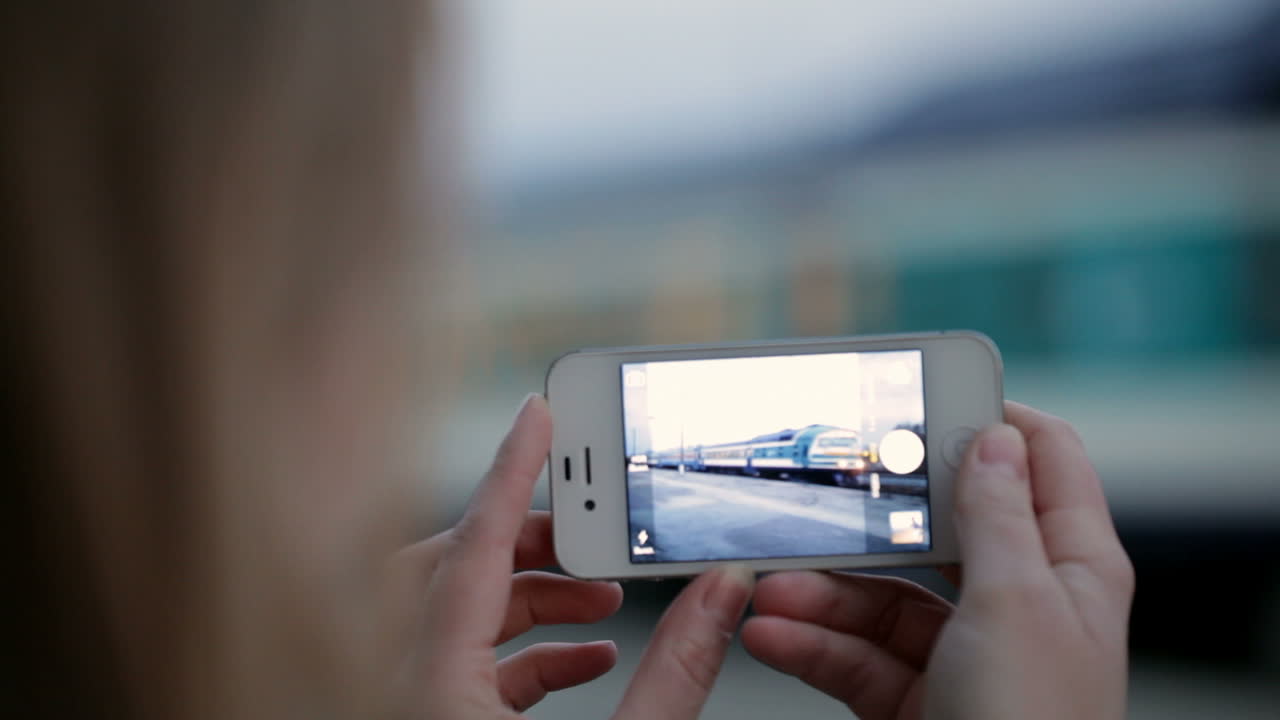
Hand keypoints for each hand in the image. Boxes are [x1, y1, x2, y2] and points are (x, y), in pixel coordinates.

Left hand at [384, 394, 754, 718]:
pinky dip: (525, 646)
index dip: (513, 471)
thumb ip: (673, 674)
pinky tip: (588, 657)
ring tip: (605, 601)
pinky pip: (461, 658)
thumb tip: (719, 596)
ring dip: (535, 591)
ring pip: (456, 610)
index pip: (472, 549)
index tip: (540, 415)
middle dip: (532, 537)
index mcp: (431, 691)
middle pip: (451, 566)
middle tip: (594, 530)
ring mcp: (408, 703)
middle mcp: (401, 689)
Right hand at [741, 401, 1133, 719]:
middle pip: (937, 530)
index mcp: (1069, 566)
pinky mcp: (917, 697)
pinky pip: (858, 654)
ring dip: (819, 592)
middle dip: (868, 519)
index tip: (919, 392)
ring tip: (767, 589)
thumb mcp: (1015, 605)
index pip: (1042, 460)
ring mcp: (965, 652)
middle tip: (814, 492)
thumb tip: (993, 436)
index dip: (988, 417)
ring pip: (883, 596)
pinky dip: (812, 644)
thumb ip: (994, 516)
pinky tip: (771, 634)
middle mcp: (1018, 602)